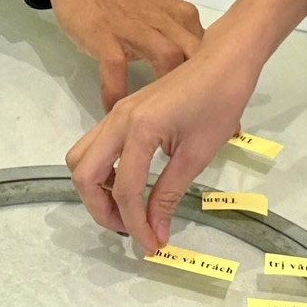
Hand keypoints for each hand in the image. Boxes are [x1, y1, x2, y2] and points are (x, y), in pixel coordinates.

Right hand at [39, 0, 204, 111]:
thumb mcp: (160, 15)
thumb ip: (179, 39)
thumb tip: (196, 73)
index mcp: (182, 17)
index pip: (211, 52)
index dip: (216, 83)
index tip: (216, 110)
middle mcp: (166, 21)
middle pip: (197, 58)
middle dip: (200, 91)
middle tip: (192, 127)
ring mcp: (137, 28)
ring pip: (166, 61)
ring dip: (167, 96)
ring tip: (161, 125)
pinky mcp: (107, 36)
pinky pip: (117, 70)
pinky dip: (118, 94)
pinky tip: (114, 112)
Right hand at [67, 0, 306, 250]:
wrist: (225, 60)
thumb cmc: (220, 101)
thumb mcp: (198, 153)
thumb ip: (169, 193)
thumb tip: (156, 231)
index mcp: (138, 129)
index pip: (126, 190)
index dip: (137, 225)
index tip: (153, 246)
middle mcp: (117, 120)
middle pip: (84, 175)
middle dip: (101, 210)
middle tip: (131, 230)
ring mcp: (116, 114)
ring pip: (81, 159)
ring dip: (96, 190)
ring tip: (126, 210)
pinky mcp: (122, 113)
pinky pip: (95, 147)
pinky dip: (102, 172)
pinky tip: (130, 184)